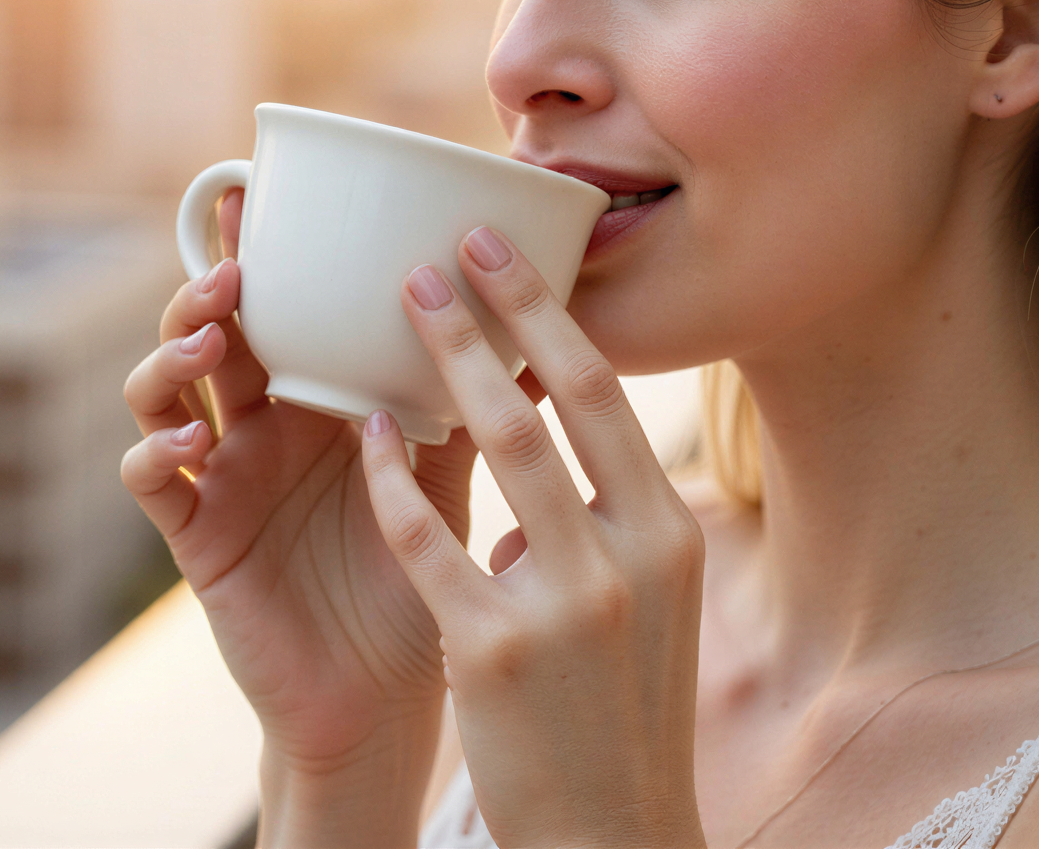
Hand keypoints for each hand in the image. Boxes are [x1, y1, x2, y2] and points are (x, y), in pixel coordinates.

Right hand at [119, 189, 480, 841]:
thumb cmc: (422, 578)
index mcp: (311, 395)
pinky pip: (150, 485)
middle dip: (205, 286)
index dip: (251, 246)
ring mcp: (217, 477)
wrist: (391, 698)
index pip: (271, 303)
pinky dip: (151, 453)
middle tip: (234, 264)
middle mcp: (255, 425)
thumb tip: (540, 319)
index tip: (253, 186)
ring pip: (159, 392)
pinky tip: (180, 442)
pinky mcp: (195, 538)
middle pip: (204, 330)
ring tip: (209, 341)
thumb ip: (465, 400)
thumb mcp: (446, 474)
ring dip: (172, 354)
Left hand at [360, 227, 707, 847]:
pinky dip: (394, 478)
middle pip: (556, 402)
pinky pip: (429, 542)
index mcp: (671, 534)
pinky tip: (367, 431)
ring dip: (446, 365)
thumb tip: (539, 464)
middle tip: (444, 248)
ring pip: (499, 450)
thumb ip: (605, 525)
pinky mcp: (492, 652)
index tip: (508, 254)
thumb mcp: (648, 607)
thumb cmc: (618, 715)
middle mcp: (630, 558)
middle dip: (496, 313)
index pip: (607, 398)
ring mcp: (564, 605)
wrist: (610, 836)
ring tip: (402, 303)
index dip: (551, 317)